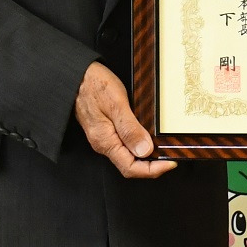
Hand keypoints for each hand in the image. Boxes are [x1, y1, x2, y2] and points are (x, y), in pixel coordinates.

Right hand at [73, 60, 173, 178]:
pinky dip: (138, 145)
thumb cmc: (93, 85)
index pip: (130, 168)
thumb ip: (129, 129)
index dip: (152, 170)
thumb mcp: (116, 104)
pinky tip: (148, 137)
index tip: (170, 163)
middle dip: (152, 165)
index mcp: (105, 142)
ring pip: (127, 156)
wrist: (75, 75)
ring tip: (163, 148)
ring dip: (146, 156)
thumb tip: (144, 151)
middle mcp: (103, 144)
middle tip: (170, 156)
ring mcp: (104, 138)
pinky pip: (123, 145)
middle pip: (130, 165)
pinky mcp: (105, 130)